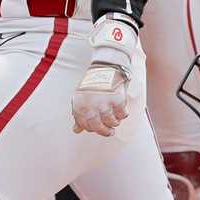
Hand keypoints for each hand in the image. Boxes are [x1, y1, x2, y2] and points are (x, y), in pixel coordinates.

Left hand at [73, 14, 136, 135]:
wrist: (105, 68)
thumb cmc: (92, 85)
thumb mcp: (81, 98)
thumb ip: (78, 115)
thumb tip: (76, 130)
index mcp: (80, 104)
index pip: (85, 125)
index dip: (91, 128)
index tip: (96, 128)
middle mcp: (91, 105)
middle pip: (98, 126)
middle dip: (104, 131)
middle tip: (110, 132)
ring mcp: (105, 103)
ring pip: (112, 122)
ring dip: (114, 122)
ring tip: (114, 118)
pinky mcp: (118, 100)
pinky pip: (122, 115)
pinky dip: (123, 114)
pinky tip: (120, 109)